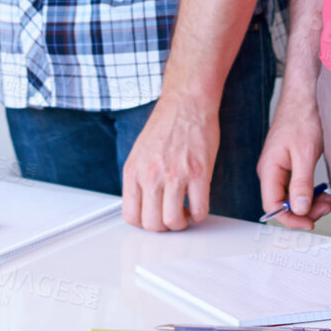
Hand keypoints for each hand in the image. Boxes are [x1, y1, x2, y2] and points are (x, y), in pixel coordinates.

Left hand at [122, 95, 216, 231]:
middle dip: (164, 227)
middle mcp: (151, 175)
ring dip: (182, 223)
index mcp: (133, 171)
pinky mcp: (198, 173)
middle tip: (171, 216)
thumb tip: (142, 204)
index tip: (154, 218)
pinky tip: (198, 204)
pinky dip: (199, 214)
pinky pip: (199, 209)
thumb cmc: (166, 125)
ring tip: (185, 212)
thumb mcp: (139, 153)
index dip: (144, 224)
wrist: (186, 103)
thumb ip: (139, 179)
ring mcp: (174, 175)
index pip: (130, 216)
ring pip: (174, 222)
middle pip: (152, 224)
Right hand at [256, 87, 330, 230]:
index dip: (291, 219)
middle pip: (283, 203)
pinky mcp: (288, 165)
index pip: (273, 206)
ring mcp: (278, 168)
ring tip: (328, 199)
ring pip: (291, 197)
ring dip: (310, 202)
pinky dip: (310, 192)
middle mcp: (270, 171)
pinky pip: (296, 186)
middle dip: (305, 211)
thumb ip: (301, 184)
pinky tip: (323, 191)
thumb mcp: (305, 154)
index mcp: (269, 169)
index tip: (310, 223)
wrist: (305, 98)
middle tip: (326, 207)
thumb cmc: (302, 119)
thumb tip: (300, 209)